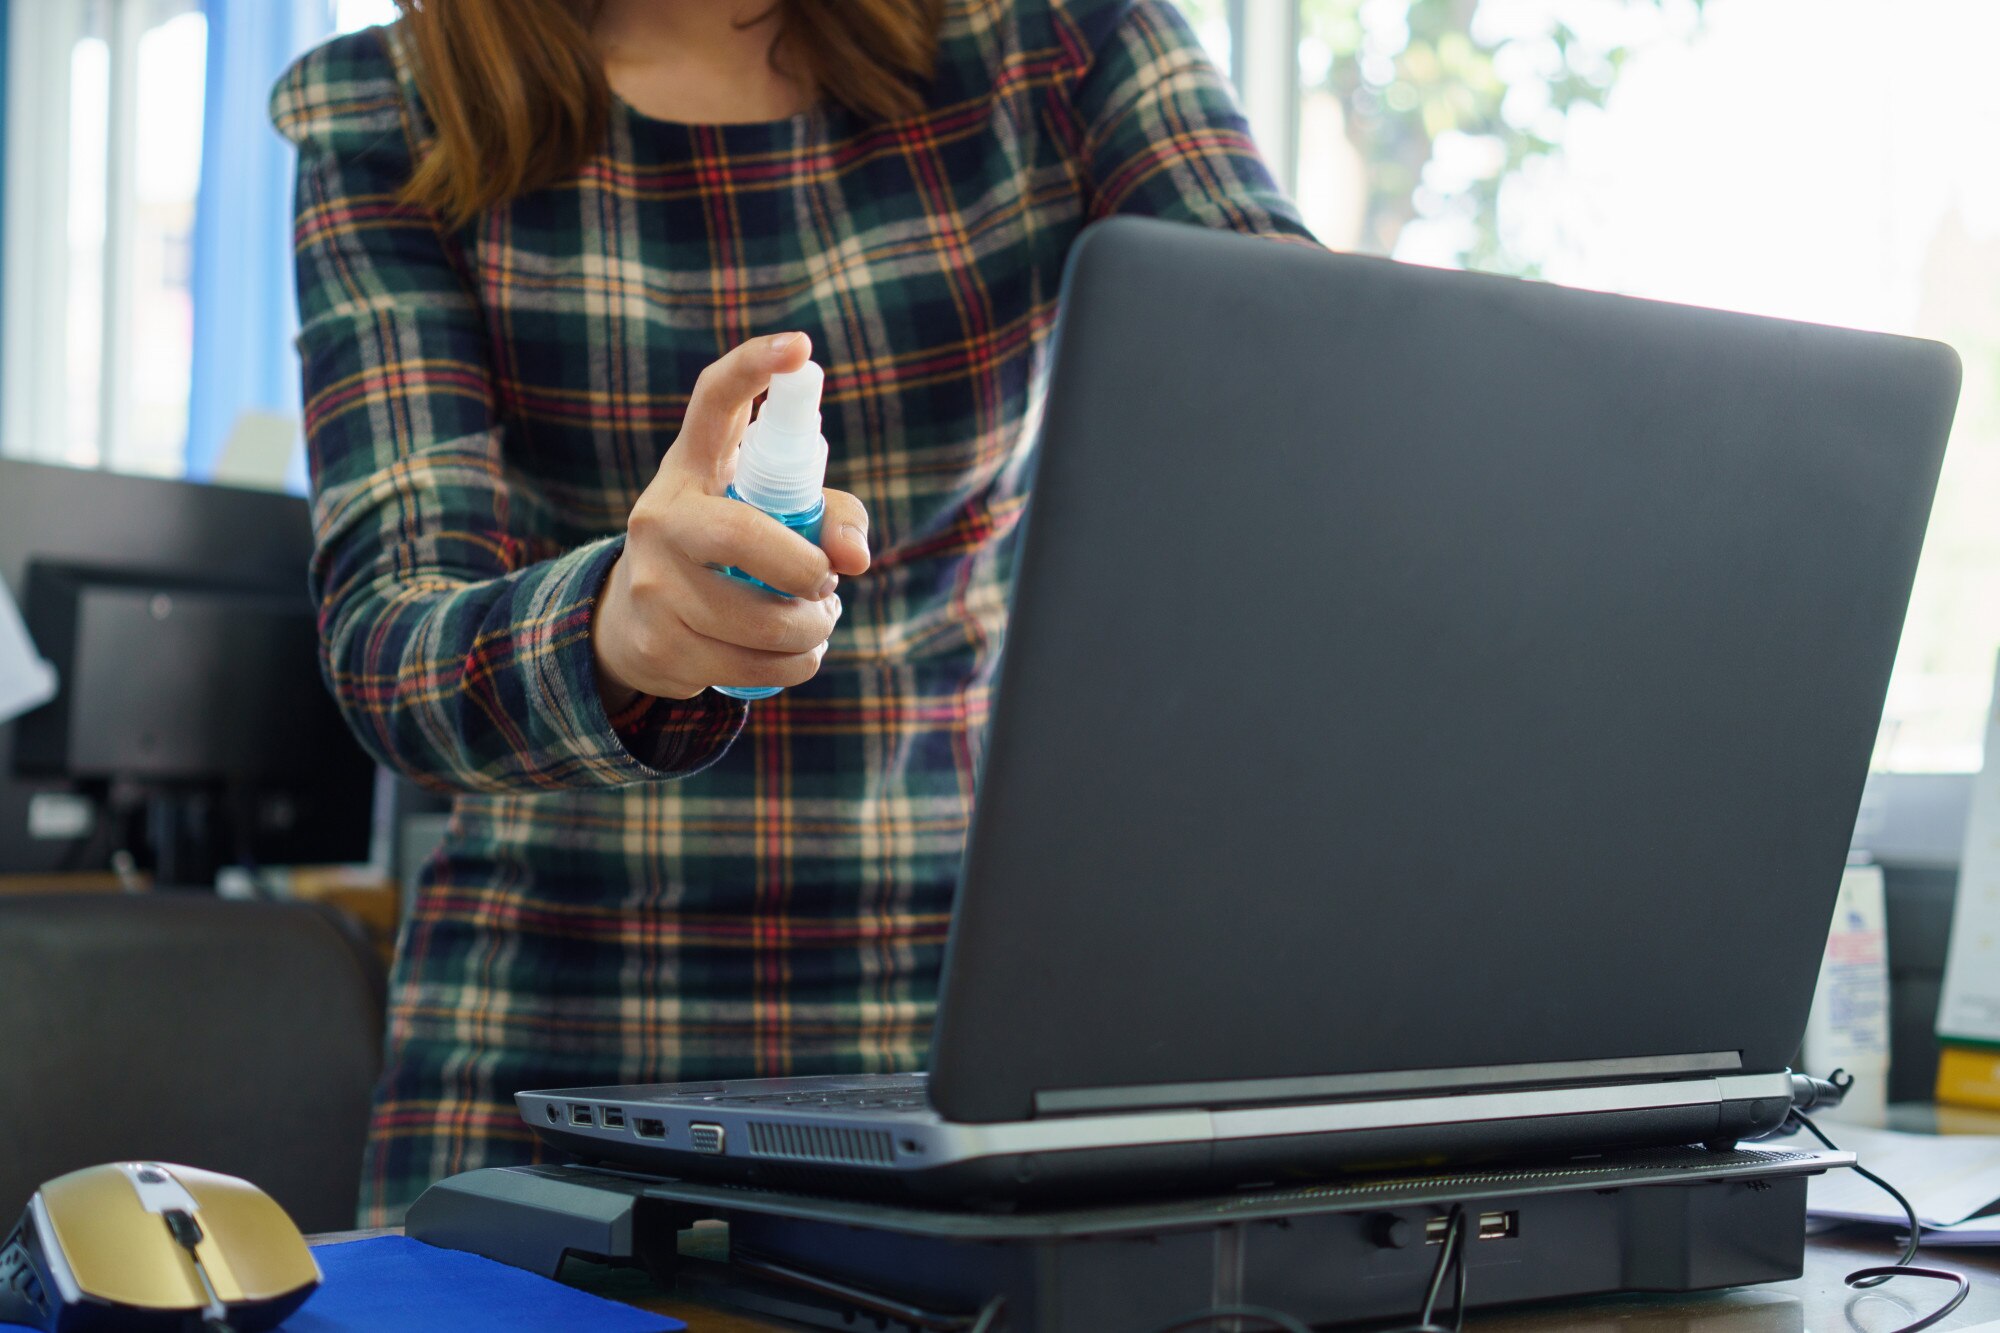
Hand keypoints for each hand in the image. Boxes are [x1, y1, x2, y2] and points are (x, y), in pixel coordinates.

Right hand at [592, 332, 871, 707]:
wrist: (637, 626)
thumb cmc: (727, 553)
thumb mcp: (770, 516)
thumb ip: (830, 516)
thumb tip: (854, 558)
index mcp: (691, 468)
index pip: (714, 402)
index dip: (754, 367)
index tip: (801, 347)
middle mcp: (660, 518)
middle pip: (746, 539)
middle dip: (806, 569)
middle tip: (824, 580)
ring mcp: (652, 584)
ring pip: (761, 619)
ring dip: (812, 628)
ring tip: (817, 620)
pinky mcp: (659, 644)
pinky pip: (755, 665)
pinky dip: (798, 664)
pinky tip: (798, 653)